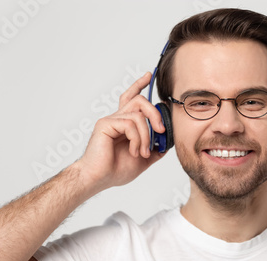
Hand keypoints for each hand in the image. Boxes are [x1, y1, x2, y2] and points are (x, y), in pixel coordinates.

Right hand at [75, 72, 166, 191]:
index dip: (139, 85)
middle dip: (155, 113)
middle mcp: (117, 119)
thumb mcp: (143, 159)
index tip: (148, 76)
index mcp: (124, 124)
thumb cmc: (116, 170)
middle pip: (140, 101)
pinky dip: (137, 139)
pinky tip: (134, 151)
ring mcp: (111, 120)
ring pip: (138, 115)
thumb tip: (167, 142)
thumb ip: (154, 148)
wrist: (99, 179)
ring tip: (142, 152)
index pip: (132, 98)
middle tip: (161, 129)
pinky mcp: (106, 124)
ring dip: (146, 136)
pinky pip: (130, 124)